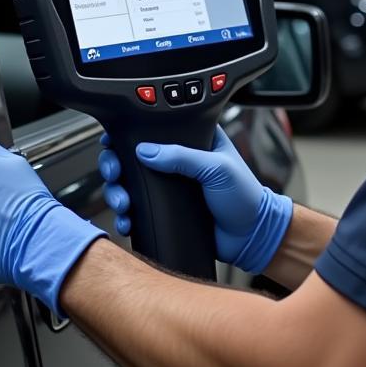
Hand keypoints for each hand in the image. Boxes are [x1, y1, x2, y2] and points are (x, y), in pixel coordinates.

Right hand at [99, 127, 292, 273]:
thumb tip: (146, 150)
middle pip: (131, 157)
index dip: (129, 134)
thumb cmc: (245, 196)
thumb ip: (183, 157)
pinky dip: (127, 216)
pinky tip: (127, 221)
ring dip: (118, 192)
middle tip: (115, 174)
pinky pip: (138, 211)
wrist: (252, 236)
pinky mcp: (165, 211)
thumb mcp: (217, 168)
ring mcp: (168, 187)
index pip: (154, 129)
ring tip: (123, 203)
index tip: (114, 142)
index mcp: (192, 141)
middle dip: (115, 166)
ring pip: (129, 185)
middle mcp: (176, 162)